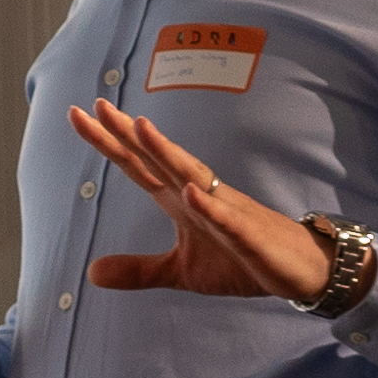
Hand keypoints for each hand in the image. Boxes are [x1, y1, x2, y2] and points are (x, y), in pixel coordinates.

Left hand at [67, 100, 343, 302]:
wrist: (300, 269)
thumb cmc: (242, 260)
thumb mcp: (181, 271)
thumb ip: (139, 269)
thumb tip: (91, 272)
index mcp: (181, 200)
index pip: (138, 166)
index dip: (109, 142)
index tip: (78, 115)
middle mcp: (201, 195)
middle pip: (159, 159)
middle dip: (128, 134)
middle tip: (96, 105)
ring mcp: (226, 211)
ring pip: (192, 175)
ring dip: (167, 152)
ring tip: (139, 127)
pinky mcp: (250, 236)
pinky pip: (228, 219)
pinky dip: (210, 206)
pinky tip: (191, 192)